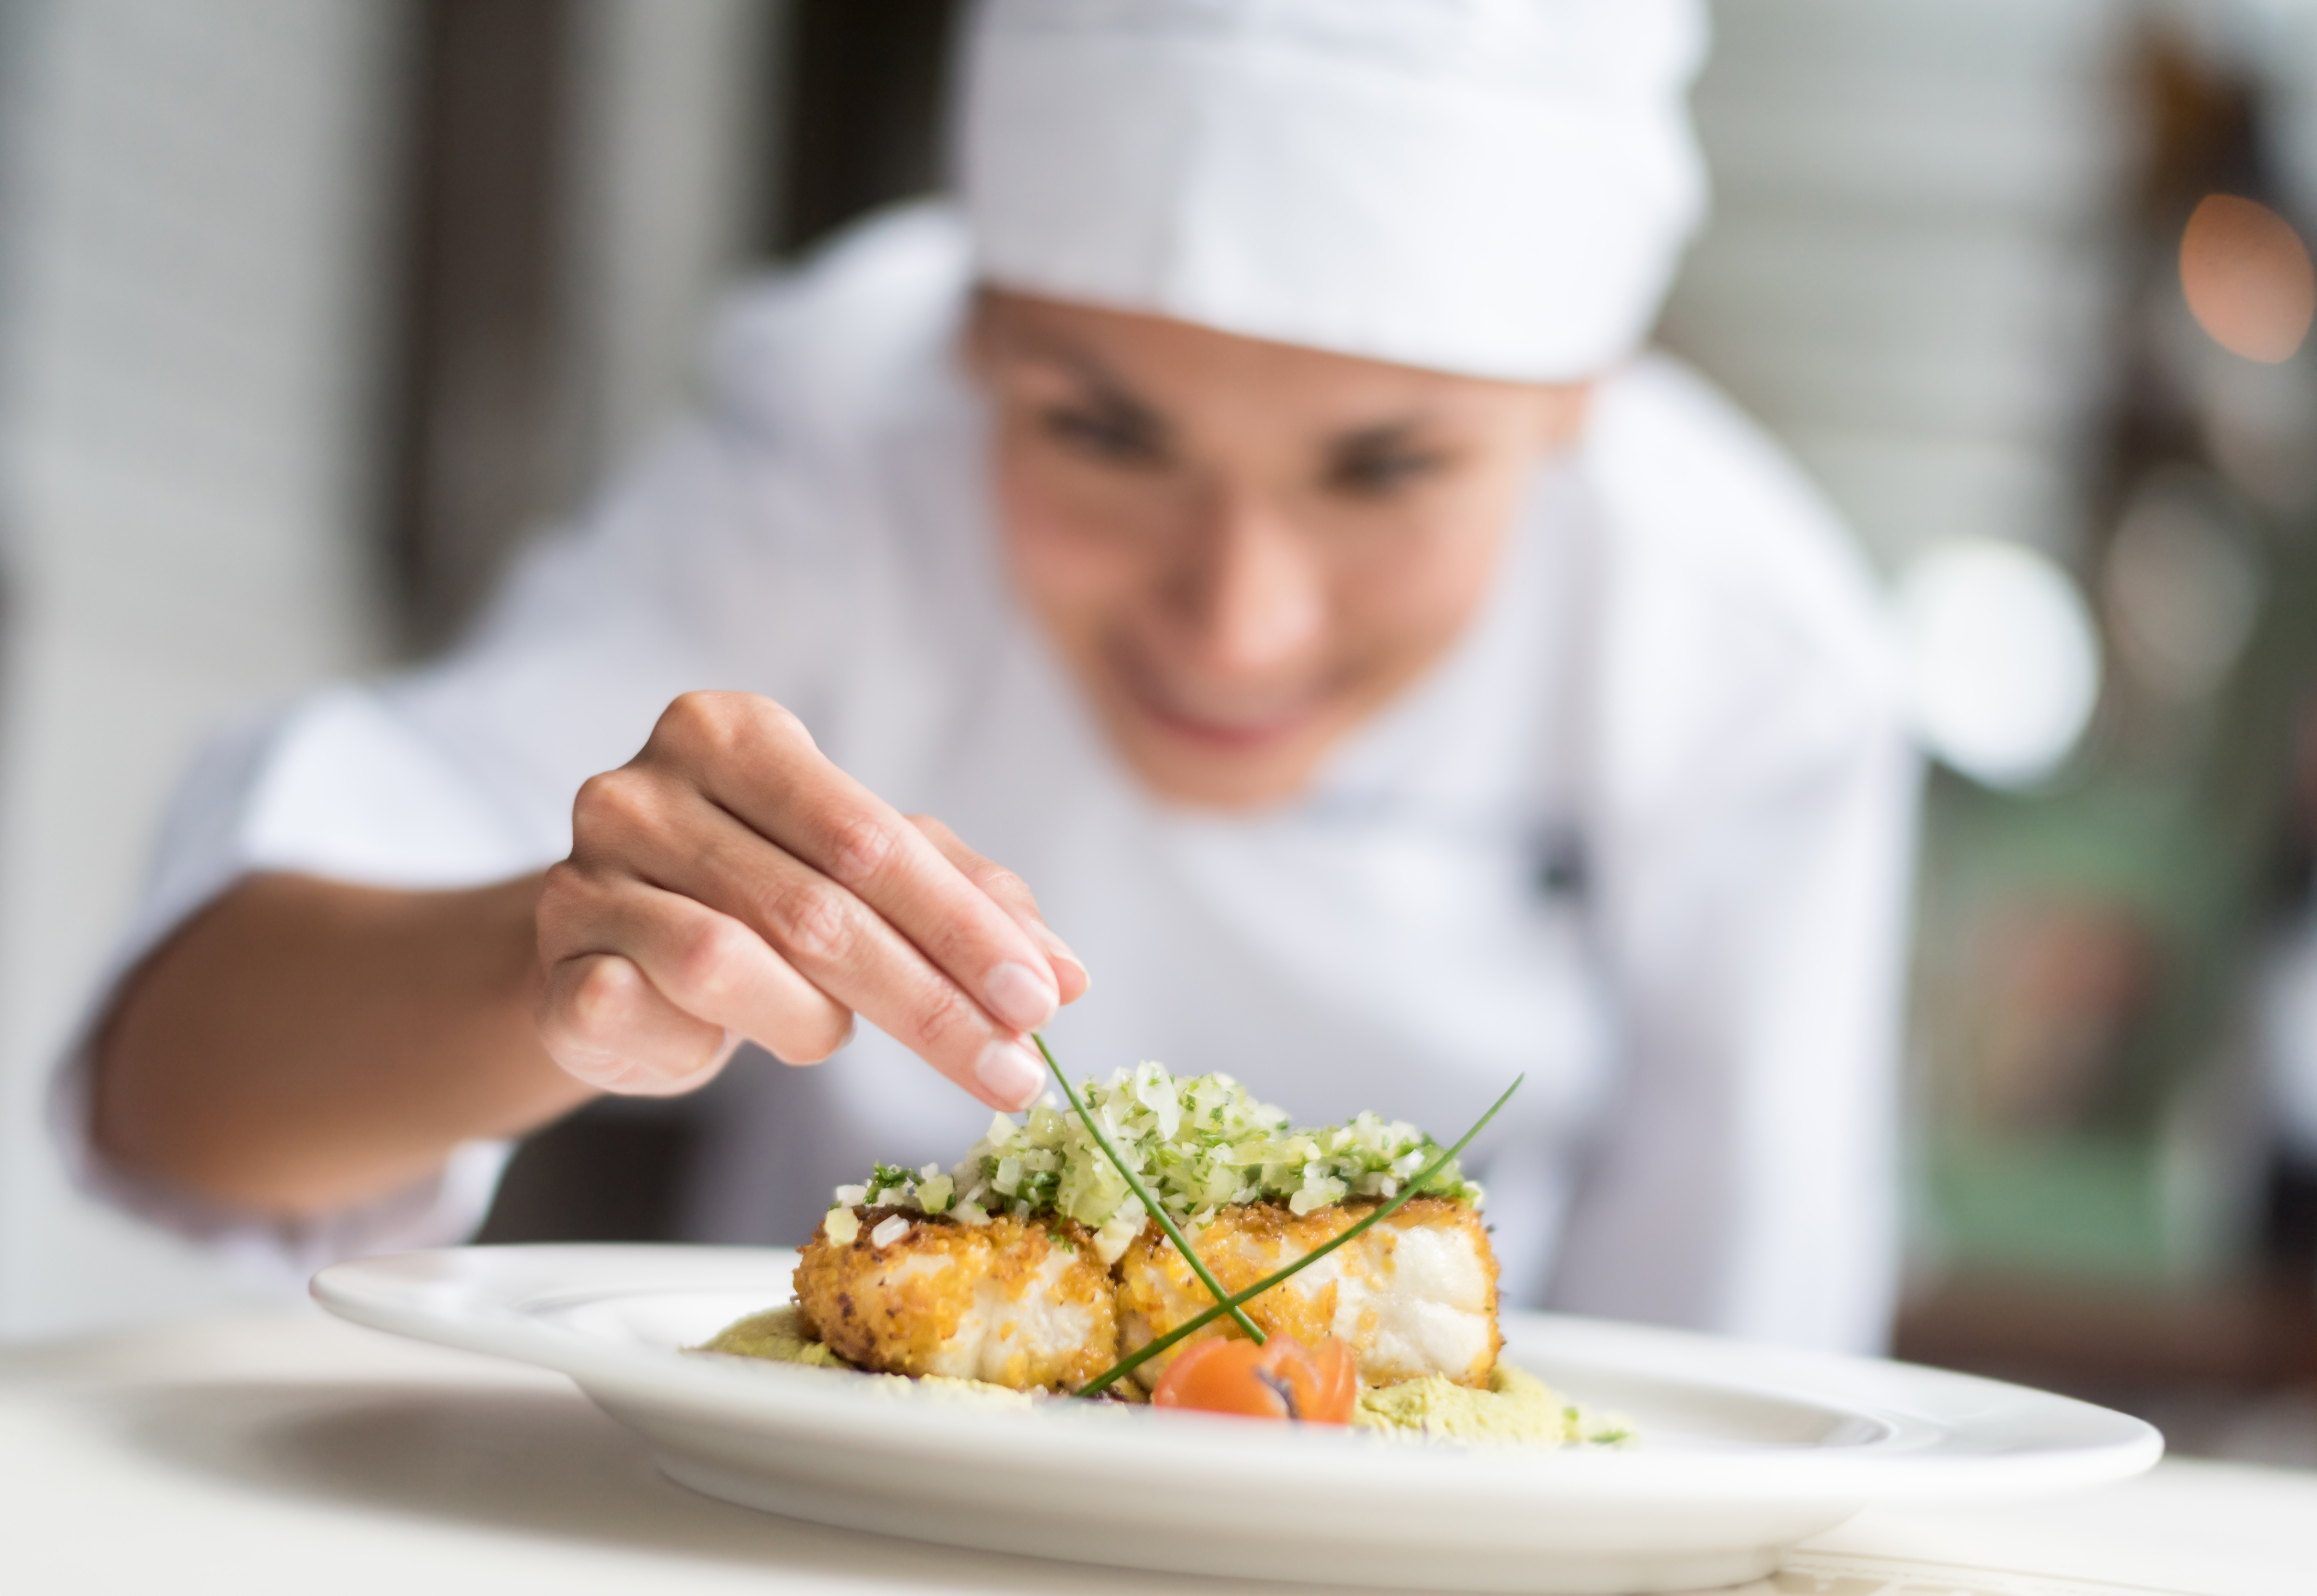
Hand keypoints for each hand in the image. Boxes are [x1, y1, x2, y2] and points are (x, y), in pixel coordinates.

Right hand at [534, 692, 1088, 1109]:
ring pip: (730, 964)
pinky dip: (703, 1042)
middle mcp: (645, 788)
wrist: (615, 947)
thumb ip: (965, 904)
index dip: (967, 931)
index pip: (874, 840)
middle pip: (818, 909)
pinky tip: (719, 1043)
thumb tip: (1068, 974)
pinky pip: (642, 1014)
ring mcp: (582, 875)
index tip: (1043, 1004)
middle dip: (931, 1004)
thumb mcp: (863, 875)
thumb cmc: (756, 896)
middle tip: (1013, 1073)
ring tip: (830, 1034)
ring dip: (811, 1022)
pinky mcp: (551, 964)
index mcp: (734, 734)